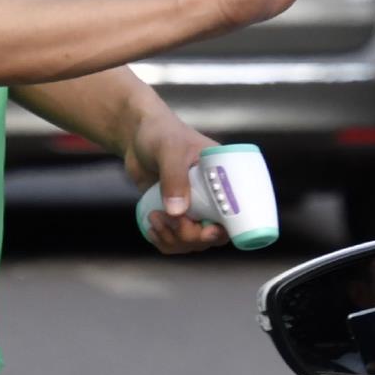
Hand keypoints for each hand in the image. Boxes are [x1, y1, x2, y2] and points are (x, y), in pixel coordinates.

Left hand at [125, 105, 228, 254]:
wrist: (136, 135)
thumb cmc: (161, 132)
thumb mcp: (170, 150)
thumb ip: (174, 177)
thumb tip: (178, 211)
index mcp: (224, 177)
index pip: (237, 212)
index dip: (227, 229)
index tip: (208, 230)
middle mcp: (213, 195)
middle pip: (214, 234)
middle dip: (191, 236)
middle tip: (171, 219)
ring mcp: (195, 207)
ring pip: (194, 242)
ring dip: (174, 240)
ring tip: (155, 218)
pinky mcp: (176, 214)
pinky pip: (177, 241)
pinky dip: (164, 241)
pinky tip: (152, 226)